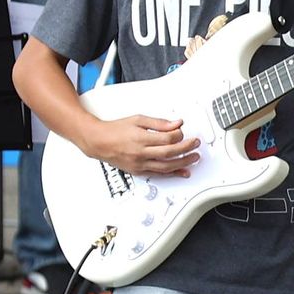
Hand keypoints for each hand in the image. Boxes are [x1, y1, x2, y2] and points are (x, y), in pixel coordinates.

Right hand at [82, 113, 198, 176]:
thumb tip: (177, 123)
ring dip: (184, 163)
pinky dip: (173, 174)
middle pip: (169, 153)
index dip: (179, 135)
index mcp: (140, 138)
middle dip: (187, 148)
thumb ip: (159, 123)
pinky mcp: (138, 171)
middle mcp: (140, 153)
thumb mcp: (138, 120)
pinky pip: (158, 174)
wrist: (97, 141)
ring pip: (166, 166)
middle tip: (196, 144)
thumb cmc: (115, 130)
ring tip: (194, 158)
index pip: (167, 138)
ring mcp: (139, 164)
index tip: (183, 132)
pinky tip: (183, 172)